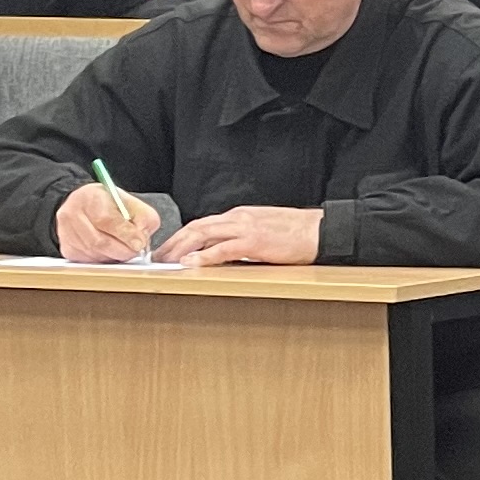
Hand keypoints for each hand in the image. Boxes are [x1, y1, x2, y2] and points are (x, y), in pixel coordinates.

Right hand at [55, 179, 160, 262]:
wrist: (82, 207)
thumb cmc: (108, 205)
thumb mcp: (130, 203)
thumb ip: (142, 217)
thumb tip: (141, 239)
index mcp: (90, 197)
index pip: (107, 219)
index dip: (126, 234)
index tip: (139, 243)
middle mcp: (73, 214)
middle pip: (100, 242)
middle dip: (123, 250)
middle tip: (135, 251)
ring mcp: (66, 233)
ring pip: (95, 254)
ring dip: (114, 256)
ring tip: (123, 249)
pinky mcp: (67, 249)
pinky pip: (89, 262)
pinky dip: (104, 260)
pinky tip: (110, 252)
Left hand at [163, 203, 323, 268]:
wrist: (320, 230)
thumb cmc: (298, 233)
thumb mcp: (265, 229)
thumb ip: (243, 236)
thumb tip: (227, 251)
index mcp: (240, 215)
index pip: (203, 223)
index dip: (182, 236)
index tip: (170, 249)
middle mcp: (238, 218)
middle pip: (196, 227)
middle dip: (174, 242)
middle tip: (158, 257)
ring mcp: (245, 228)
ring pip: (203, 234)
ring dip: (180, 248)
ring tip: (166, 261)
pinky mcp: (254, 242)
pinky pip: (223, 249)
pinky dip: (203, 256)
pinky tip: (190, 264)